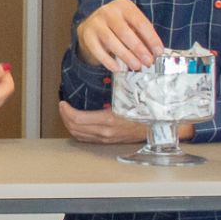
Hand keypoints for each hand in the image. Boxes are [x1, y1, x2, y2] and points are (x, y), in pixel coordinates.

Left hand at [57, 101, 192, 145]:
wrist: (158, 127)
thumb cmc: (145, 110)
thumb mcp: (128, 97)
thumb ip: (114, 91)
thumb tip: (101, 77)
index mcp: (108, 120)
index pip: (78, 119)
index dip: (66, 111)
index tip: (63, 102)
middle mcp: (105, 132)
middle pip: (75, 128)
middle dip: (64, 116)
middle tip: (62, 106)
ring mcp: (106, 139)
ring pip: (79, 135)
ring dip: (69, 125)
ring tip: (66, 114)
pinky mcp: (108, 142)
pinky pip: (87, 139)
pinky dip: (78, 132)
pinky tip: (77, 125)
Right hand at [74, 0, 164, 72]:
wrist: (92, 26)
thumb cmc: (118, 26)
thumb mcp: (132, 25)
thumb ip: (143, 36)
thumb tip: (155, 53)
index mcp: (123, 5)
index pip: (140, 23)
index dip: (151, 39)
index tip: (159, 52)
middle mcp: (108, 11)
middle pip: (125, 32)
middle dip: (138, 49)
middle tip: (148, 62)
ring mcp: (95, 22)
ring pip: (111, 41)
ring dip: (125, 56)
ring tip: (136, 66)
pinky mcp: (86, 35)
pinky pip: (97, 50)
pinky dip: (108, 61)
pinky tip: (118, 69)